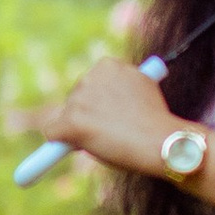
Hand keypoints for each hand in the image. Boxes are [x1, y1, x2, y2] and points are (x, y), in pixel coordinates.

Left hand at [37, 59, 183, 178]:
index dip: (100, 102)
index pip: (92, 83)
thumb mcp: (140, 95)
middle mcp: (89, 76)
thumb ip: (119, 96)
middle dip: (86, 115)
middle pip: (76, 98)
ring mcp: (79, 99)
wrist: (163, 140)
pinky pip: (52, 132)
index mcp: (108, 65)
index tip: (111, 115)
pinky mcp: (71, 120)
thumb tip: (101, 113)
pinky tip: (76, 148)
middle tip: (108, 134)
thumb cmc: (157, 122)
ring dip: (79, 130)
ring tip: (109, 142)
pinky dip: (60, 142)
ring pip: (65, 117)